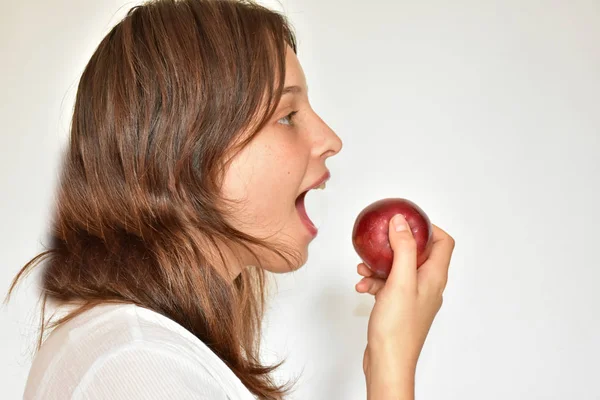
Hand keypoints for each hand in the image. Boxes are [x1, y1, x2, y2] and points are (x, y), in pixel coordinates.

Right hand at [356, 214, 454, 399]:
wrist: (388, 361)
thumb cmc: (398, 327)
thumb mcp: (400, 281)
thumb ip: (403, 249)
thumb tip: (402, 222)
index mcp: (434, 277)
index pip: (443, 242)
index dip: (427, 228)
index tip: (406, 222)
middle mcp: (428, 285)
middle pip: (418, 253)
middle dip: (396, 245)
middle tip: (381, 240)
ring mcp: (413, 297)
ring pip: (399, 269)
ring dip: (380, 265)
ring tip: (363, 269)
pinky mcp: (399, 306)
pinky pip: (388, 285)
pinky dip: (375, 282)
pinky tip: (362, 286)